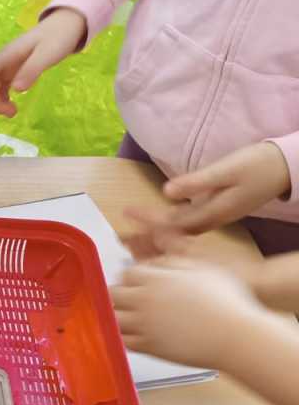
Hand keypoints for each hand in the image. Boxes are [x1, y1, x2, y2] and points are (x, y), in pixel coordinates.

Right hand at [0, 9, 87, 117]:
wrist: (68, 24)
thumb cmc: (58, 37)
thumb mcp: (47, 54)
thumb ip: (32, 71)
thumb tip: (15, 90)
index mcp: (6, 55)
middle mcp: (3, 60)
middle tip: (10, 113)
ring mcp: (8, 65)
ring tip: (13, 112)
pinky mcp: (16, 69)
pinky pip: (1, 85)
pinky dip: (2, 97)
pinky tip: (13, 104)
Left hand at [111, 257, 261, 369]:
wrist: (236, 336)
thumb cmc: (227, 302)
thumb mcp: (203, 269)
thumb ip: (174, 263)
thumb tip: (154, 263)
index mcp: (156, 279)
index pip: (126, 273)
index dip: (132, 278)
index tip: (138, 284)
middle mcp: (144, 300)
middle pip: (113, 293)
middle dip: (120, 295)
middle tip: (131, 301)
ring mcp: (144, 324)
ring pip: (113, 317)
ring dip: (118, 316)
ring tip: (130, 318)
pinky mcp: (149, 346)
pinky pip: (123, 341)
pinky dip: (125, 337)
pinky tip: (135, 335)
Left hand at [124, 141, 291, 257]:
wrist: (285, 169)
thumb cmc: (257, 166)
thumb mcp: (226, 171)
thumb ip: (197, 182)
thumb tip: (167, 191)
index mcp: (213, 212)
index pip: (173, 222)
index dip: (148, 220)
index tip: (126, 214)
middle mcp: (213, 220)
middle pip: (173, 234)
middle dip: (147, 236)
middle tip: (121, 238)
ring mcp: (217, 217)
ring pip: (181, 232)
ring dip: (157, 234)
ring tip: (134, 237)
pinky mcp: (219, 212)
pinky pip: (189, 226)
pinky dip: (171, 228)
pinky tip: (160, 227)